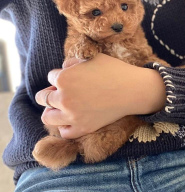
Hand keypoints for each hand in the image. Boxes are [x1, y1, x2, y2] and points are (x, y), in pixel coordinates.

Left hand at [35, 53, 161, 138]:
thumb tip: (63, 69)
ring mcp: (72, 116)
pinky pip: (64, 132)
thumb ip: (72, 62)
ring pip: (47, 117)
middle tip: (61, 92)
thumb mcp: (92, 58)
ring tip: (60, 107)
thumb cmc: (115, 71)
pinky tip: (71, 120)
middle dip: (50, 93)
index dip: (60, 76)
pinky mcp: (83, 128)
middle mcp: (64, 98)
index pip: (51, 77)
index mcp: (64, 78)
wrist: (133, 90)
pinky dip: (64, 126)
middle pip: (43, 98)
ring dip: (51, 110)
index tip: (72, 77)